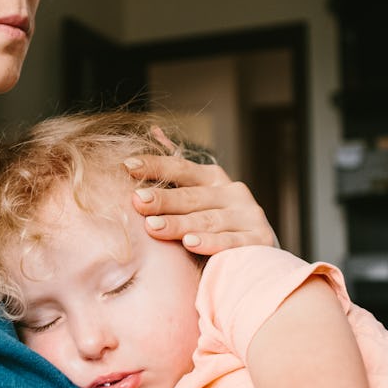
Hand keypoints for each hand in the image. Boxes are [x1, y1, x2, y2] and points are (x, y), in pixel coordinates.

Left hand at [123, 149, 275, 254]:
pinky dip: (211, 242)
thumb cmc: (216, 226)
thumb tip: (153, 130)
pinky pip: (232, 241)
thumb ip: (175, 174)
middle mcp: (231, 192)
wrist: (256, 257)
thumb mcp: (196, 198)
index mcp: (212, 178)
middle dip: (163, 199)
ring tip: (154, 227)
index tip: (127, 167)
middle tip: (138, 201)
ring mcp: (248, 214)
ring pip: (208, 219)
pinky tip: (190, 243)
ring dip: (180, 223)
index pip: (180, 168)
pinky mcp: (260, 238)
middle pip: (192, 196)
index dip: (155, 166)